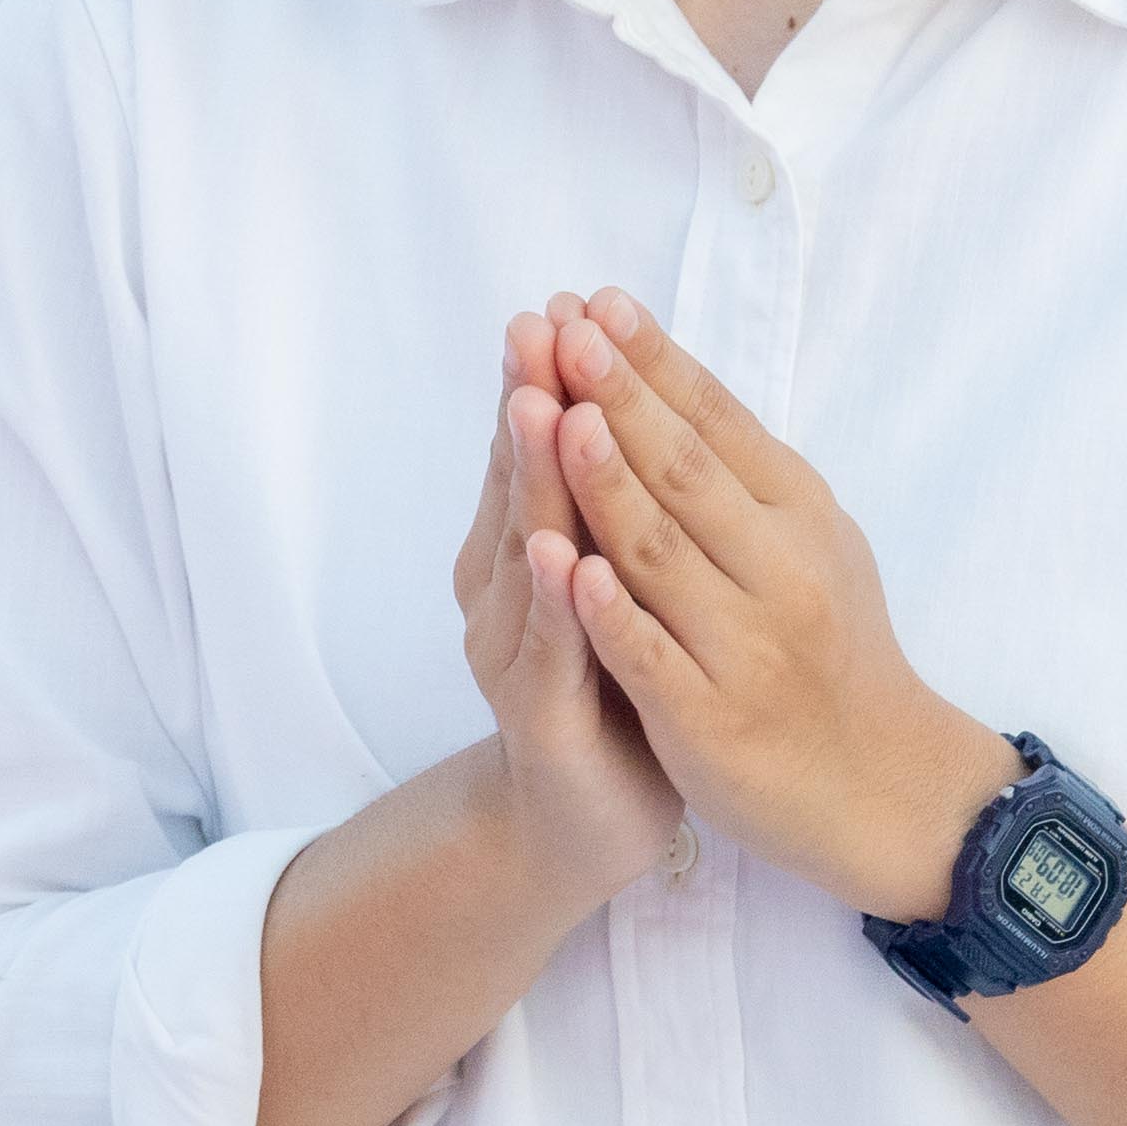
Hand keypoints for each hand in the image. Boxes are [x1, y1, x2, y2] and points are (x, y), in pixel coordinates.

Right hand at [458, 306, 683, 909]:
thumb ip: (605, 500)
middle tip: (538, 327)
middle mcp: (504, 592)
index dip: (548, 379)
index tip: (564, 304)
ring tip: (542, 407)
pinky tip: (557, 553)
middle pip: (519, 484)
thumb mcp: (612, 579)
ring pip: (524, 553)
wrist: (589, 821)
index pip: (534, 451)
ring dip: (532, 480)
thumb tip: (622, 395)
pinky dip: (554, 599)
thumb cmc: (612, 686)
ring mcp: (514, 653)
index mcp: (525, 553)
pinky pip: (549, 649)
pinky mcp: (538, 717)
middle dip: (531, 403)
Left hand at [540, 290, 1022, 921]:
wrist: (884, 785)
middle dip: (622, 398)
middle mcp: (782, 570)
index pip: (720, 422)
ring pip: (663, 555)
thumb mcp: (813, 541)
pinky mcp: (711, 719)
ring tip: (558, 417)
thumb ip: (745, 472)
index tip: (599, 303)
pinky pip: (653, 657)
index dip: (657, 362)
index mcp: (802, 514)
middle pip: (686, 473)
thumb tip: (666, 372)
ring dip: (608, 484)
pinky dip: (613, 612)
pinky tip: (573, 568)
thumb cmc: (831, 648)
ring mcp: (746, 646)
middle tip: (566, 331)